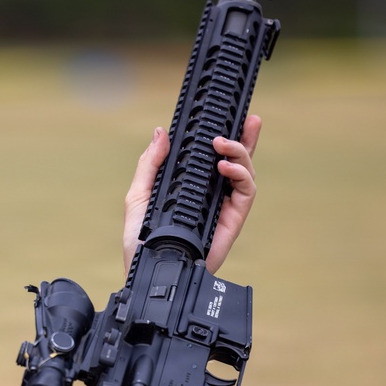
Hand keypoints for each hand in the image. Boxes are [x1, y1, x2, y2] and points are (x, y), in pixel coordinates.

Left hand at [122, 115, 261, 273]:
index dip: (225, 135)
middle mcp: (211, 195)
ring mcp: (223, 207)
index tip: (228, 113)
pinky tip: (225, 167)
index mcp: (191, 186)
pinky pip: (246, 193)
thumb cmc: (140, 239)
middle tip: (246, 118)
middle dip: (247, 137)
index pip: (212, 156)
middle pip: (237, 161)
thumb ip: (150, 164)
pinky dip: (241, 176)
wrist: (146, 271)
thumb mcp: (139, 195)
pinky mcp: (232, 221)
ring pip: (246, 173)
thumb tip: (161, 132)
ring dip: (241, 153)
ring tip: (223, 144)